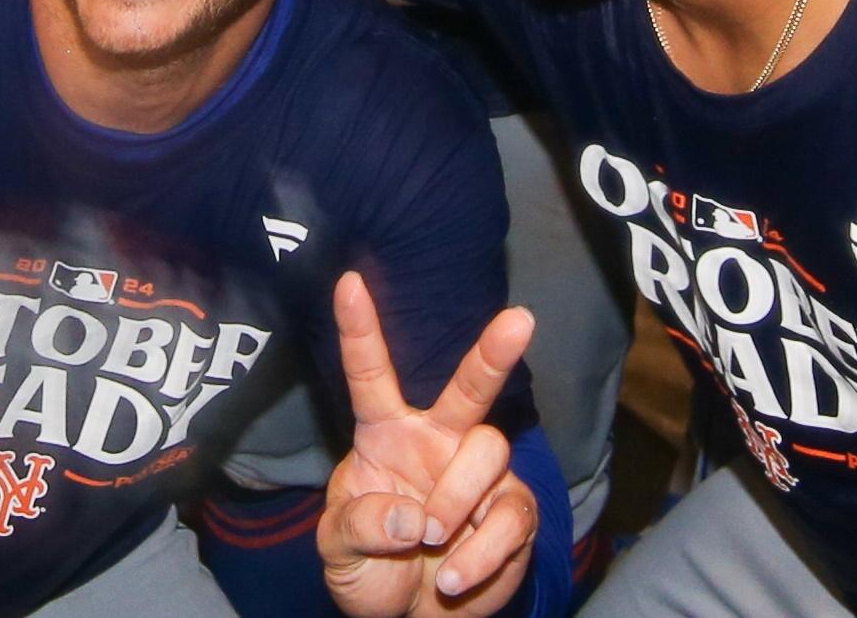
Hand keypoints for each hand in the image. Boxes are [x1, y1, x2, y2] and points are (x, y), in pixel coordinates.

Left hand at [320, 273, 542, 615]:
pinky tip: (453, 575)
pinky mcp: (512, 514)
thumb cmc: (369, 570)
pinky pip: (510, 516)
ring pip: (488, 454)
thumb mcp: (336, 549)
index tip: (348, 282)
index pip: (371, 377)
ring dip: (455, 503)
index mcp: (386, 436)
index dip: (360, 331)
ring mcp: (480, 477)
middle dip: (494, 353)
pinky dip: (479, 553)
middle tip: (519, 321)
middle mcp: (439, 443)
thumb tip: (409, 516)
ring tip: (431, 544)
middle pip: (470, 389)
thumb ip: (358, 524)